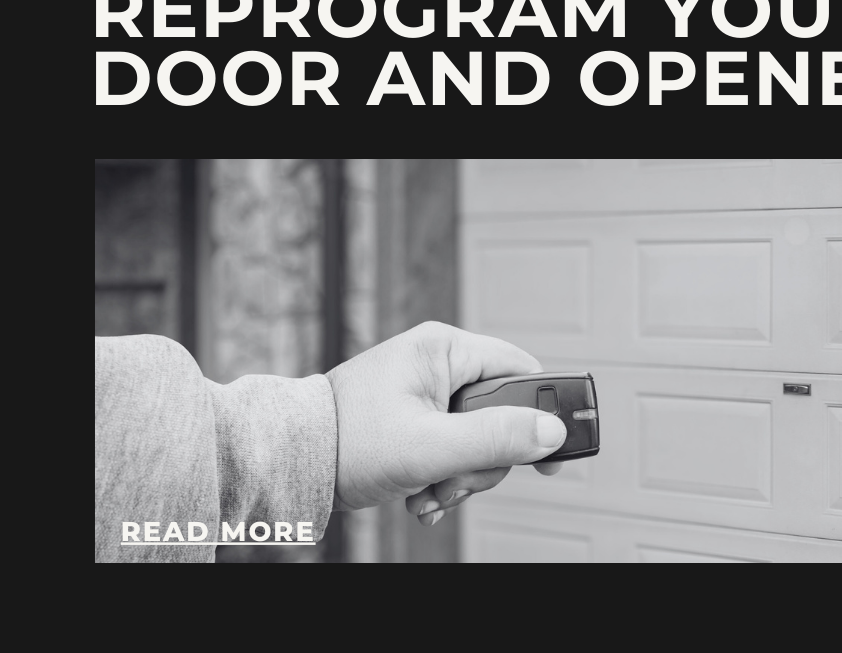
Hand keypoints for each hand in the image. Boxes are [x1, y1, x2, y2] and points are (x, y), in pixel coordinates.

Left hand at [326, 321, 566, 525]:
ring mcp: (426, 394)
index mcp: (443, 350)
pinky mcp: (415, 420)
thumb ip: (496, 438)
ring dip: (461, 476)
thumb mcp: (430, 445)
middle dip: (484, 459)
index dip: (540, 413)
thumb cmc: (345, 442)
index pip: (519, 371)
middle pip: (501, 415)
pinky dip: (443, 478)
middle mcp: (437, 365)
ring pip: (478, 439)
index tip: (551, 453)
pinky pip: (453, 449)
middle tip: (455, 478)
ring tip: (430, 490)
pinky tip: (421, 493)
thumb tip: (552, 432)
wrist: (289, 465)